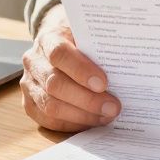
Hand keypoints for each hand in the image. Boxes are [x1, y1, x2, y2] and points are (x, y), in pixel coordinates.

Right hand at [21, 5, 120, 131]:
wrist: (58, 46)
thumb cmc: (80, 41)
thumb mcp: (90, 35)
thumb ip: (101, 46)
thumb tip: (130, 63)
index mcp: (48, 39)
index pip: (59, 53)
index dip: (81, 70)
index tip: (104, 83)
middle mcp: (33, 61)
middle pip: (55, 84)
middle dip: (87, 99)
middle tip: (113, 107)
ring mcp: (28, 84)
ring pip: (51, 106)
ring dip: (82, 115)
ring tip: (106, 116)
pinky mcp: (30, 104)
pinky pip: (48, 120)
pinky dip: (72, 124)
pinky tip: (92, 122)